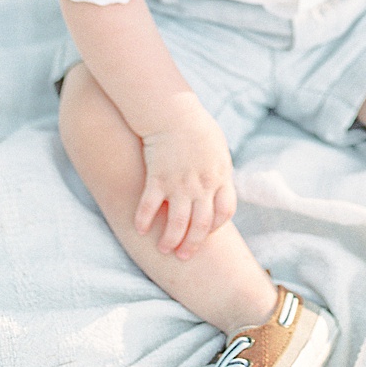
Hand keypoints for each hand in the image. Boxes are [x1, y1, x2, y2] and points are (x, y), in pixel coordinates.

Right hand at [135, 100, 235, 258]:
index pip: (225, 211)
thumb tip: (219, 178)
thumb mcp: (216, 146)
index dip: (216, 226)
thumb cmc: (194, 124)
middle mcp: (202, 184)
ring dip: (171, 239)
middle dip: (193, 243)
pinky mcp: (158, 178)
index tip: (206, 232)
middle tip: (184, 256)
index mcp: (220, 176)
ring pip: (178, 221)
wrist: (172, 110)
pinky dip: (145, 220)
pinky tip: (140, 230)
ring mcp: (180, 183)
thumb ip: (218, 167)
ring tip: (164, 249)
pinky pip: (150, 206)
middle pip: (202, 223)